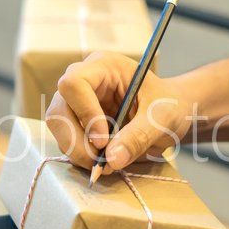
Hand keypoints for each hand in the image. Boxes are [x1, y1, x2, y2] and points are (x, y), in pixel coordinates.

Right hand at [45, 51, 190, 172]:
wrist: (171, 113)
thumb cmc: (169, 105)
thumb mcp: (161, 119)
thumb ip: (138, 137)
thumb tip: (111, 161)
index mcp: (104, 66)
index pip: (75, 83)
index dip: (85, 113)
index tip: (103, 140)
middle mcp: (84, 80)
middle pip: (59, 108)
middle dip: (75, 140)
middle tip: (99, 162)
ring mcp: (77, 101)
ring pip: (58, 127)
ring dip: (77, 151)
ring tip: (105, 162)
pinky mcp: (76, 121)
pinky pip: (66, 140)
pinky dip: (81, 155)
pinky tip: (103, 160)